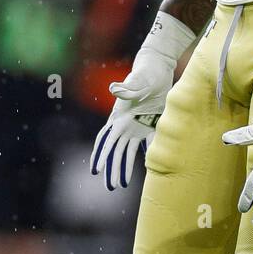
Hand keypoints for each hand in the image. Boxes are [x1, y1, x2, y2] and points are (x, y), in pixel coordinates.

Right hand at [91, 12, 196, 191]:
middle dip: (111, 168)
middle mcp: (125, 123)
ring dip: (123, 167)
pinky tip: (145, 169)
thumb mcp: (138, 81)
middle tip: (110, 187)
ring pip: (127, 151)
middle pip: (115, 151)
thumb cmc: (146, 73)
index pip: (106, 140)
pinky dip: (144, 156)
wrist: (157, 65)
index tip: (95, 171)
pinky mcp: (149, 122)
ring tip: (121, 184)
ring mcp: (136, 124)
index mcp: (119, 116)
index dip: (100, 155)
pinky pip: (145, 143)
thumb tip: (112, 89)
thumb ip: (127, 88)